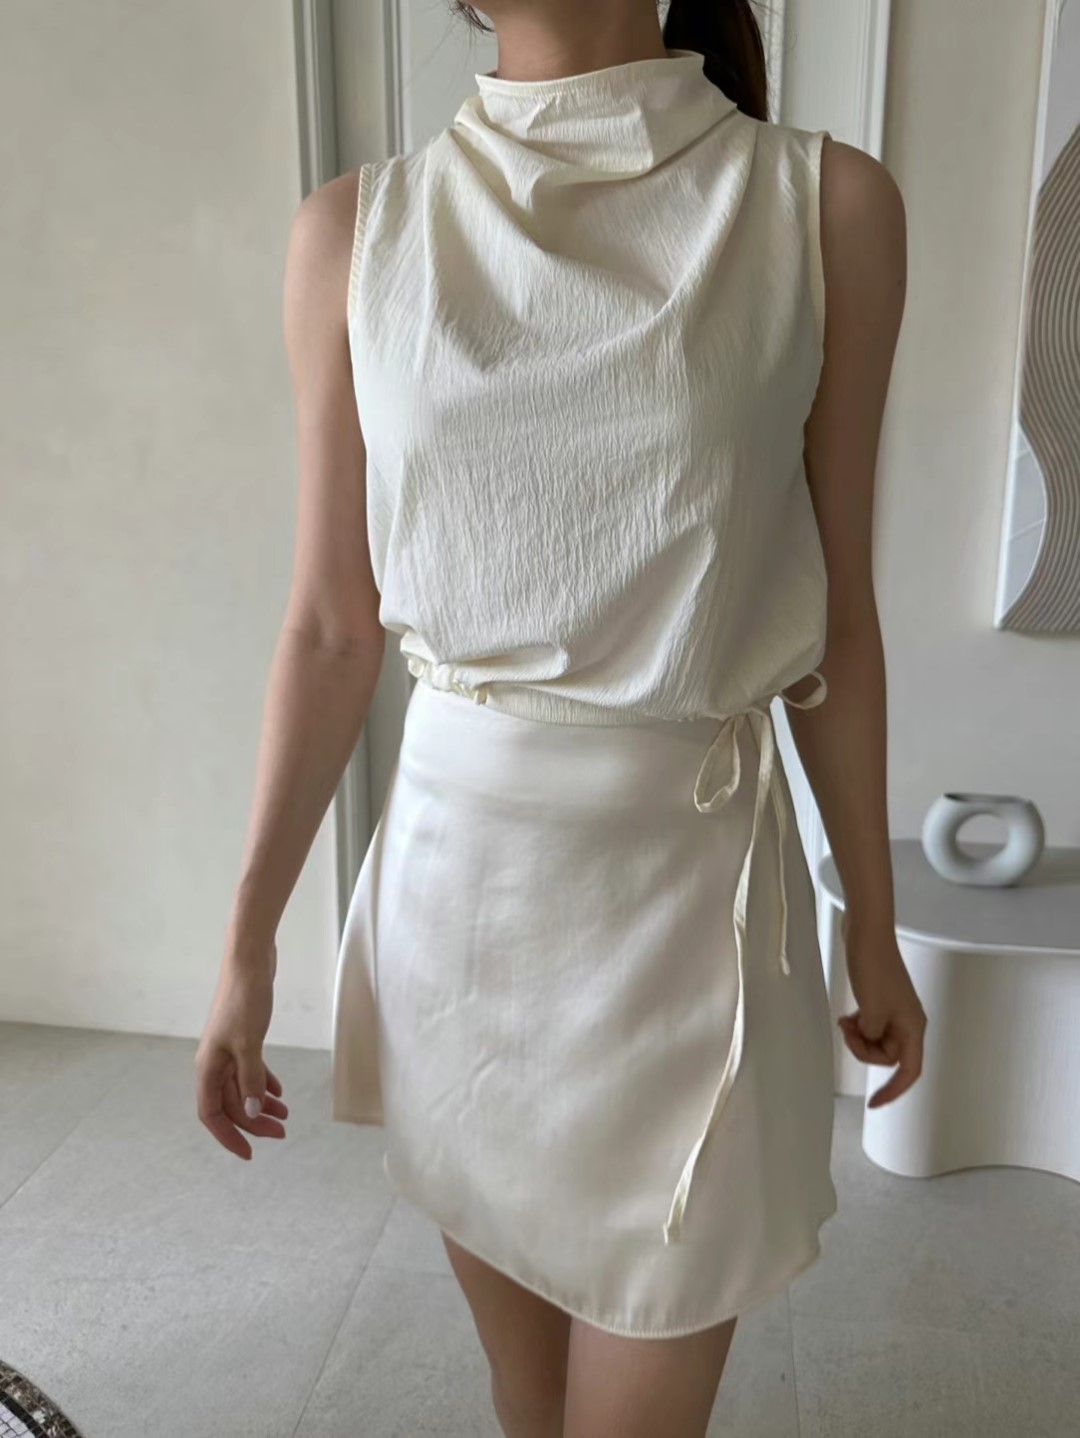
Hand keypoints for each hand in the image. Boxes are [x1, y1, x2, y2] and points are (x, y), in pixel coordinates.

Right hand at [195, 940, 288, 1158]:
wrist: (250, 960)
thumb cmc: (245, 999)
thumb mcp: (250, 1043)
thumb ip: (250, 1079)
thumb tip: (253, 1112)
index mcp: (208, 1067)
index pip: (212, 1114)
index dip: (229, 1136)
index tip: (249, 1153)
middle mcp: (214, 1061)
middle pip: (231, 1104)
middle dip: (254, 1122)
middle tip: (283, 1133)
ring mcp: (228, 1049)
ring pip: (242, 1087)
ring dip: (261, 1103)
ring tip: (286, 1116)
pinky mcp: (242, 1037)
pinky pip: (249, 1070)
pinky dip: (264, 1082)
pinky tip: (279, 1090)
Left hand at [838, 918, 926, 1107]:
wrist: (867, 934)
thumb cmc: (874, 968)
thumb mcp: (872, 1011)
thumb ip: (872, 1037)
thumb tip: (869, 1039)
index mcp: (913, 1027)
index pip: (908, 1071)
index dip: (893, 1091)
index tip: (874, 1104)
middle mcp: (908, 1022)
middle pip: (887, 1056)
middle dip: (864, 1049)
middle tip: (848, 1030)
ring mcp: (895, 1011)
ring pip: (876, 1041)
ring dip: (858, 1036)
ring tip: (846, 1020)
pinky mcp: (881, 1000)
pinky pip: (870, 1025)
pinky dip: (858, 1025)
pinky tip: (848, 1015)